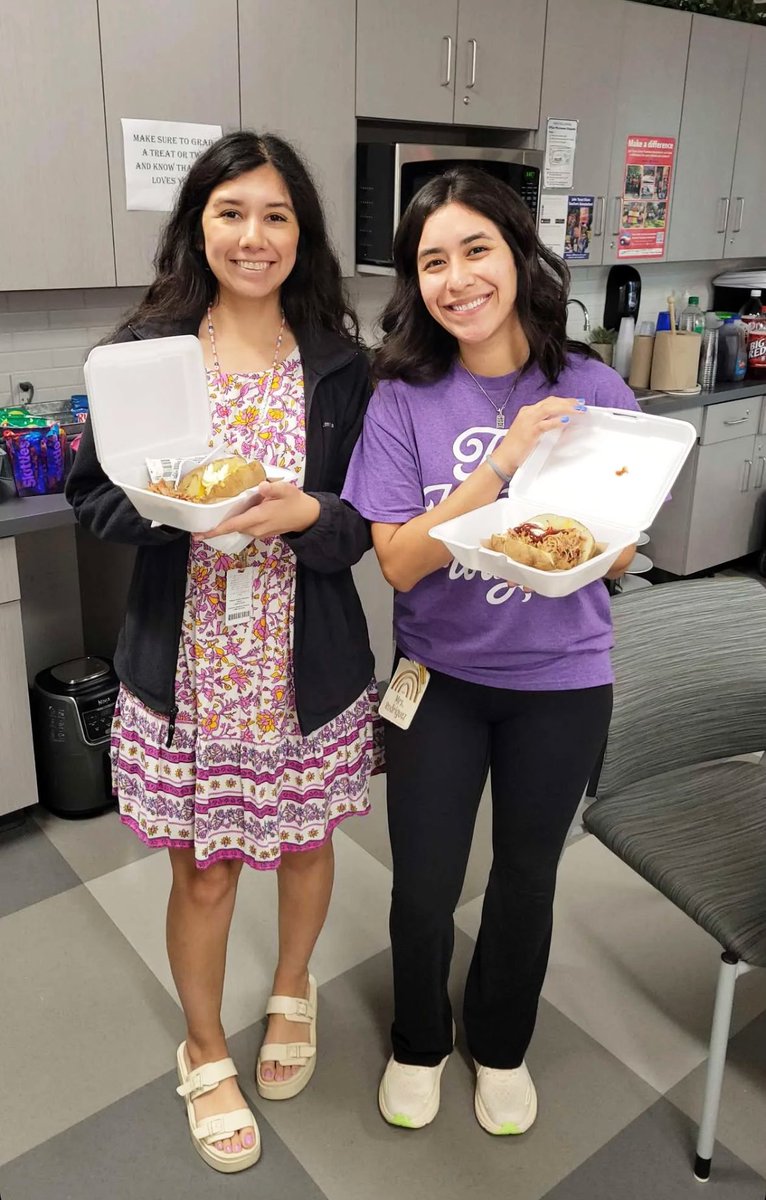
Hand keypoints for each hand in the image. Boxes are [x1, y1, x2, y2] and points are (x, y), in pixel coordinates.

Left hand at [198, 481, 320, 539]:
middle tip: (206, 511)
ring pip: (239, 527)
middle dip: (219, 523)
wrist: (307, 516)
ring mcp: (259, 532)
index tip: (200, 534)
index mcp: (259, 517)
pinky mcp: (261, 532)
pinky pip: (245, 527)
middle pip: (232, 527)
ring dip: (230, 521)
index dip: (215, 531)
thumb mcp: (286, 490)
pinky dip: (239, 520)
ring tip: (221, 509)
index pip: (233, 526)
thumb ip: (273, 488)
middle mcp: (256, 528)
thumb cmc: (296, 502)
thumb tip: (261, 486)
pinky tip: (240, 509)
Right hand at [493, 396, 585, 474]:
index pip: (548, 402)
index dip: (564, 401)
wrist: (503, 458)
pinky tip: (566, 420)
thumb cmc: (516, 448)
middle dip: (568, 402)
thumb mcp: (531, 432)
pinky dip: (557, 421)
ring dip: (566, 408)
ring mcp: (528, 421)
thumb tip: (561, 423)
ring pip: (550, 408)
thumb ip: (543, 425)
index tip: (576, 403)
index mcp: (527, 411)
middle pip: (551, 402)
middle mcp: (528, 413)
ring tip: (578, 411)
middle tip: (582, 405)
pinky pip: (546, 423)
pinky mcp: (530, 431)